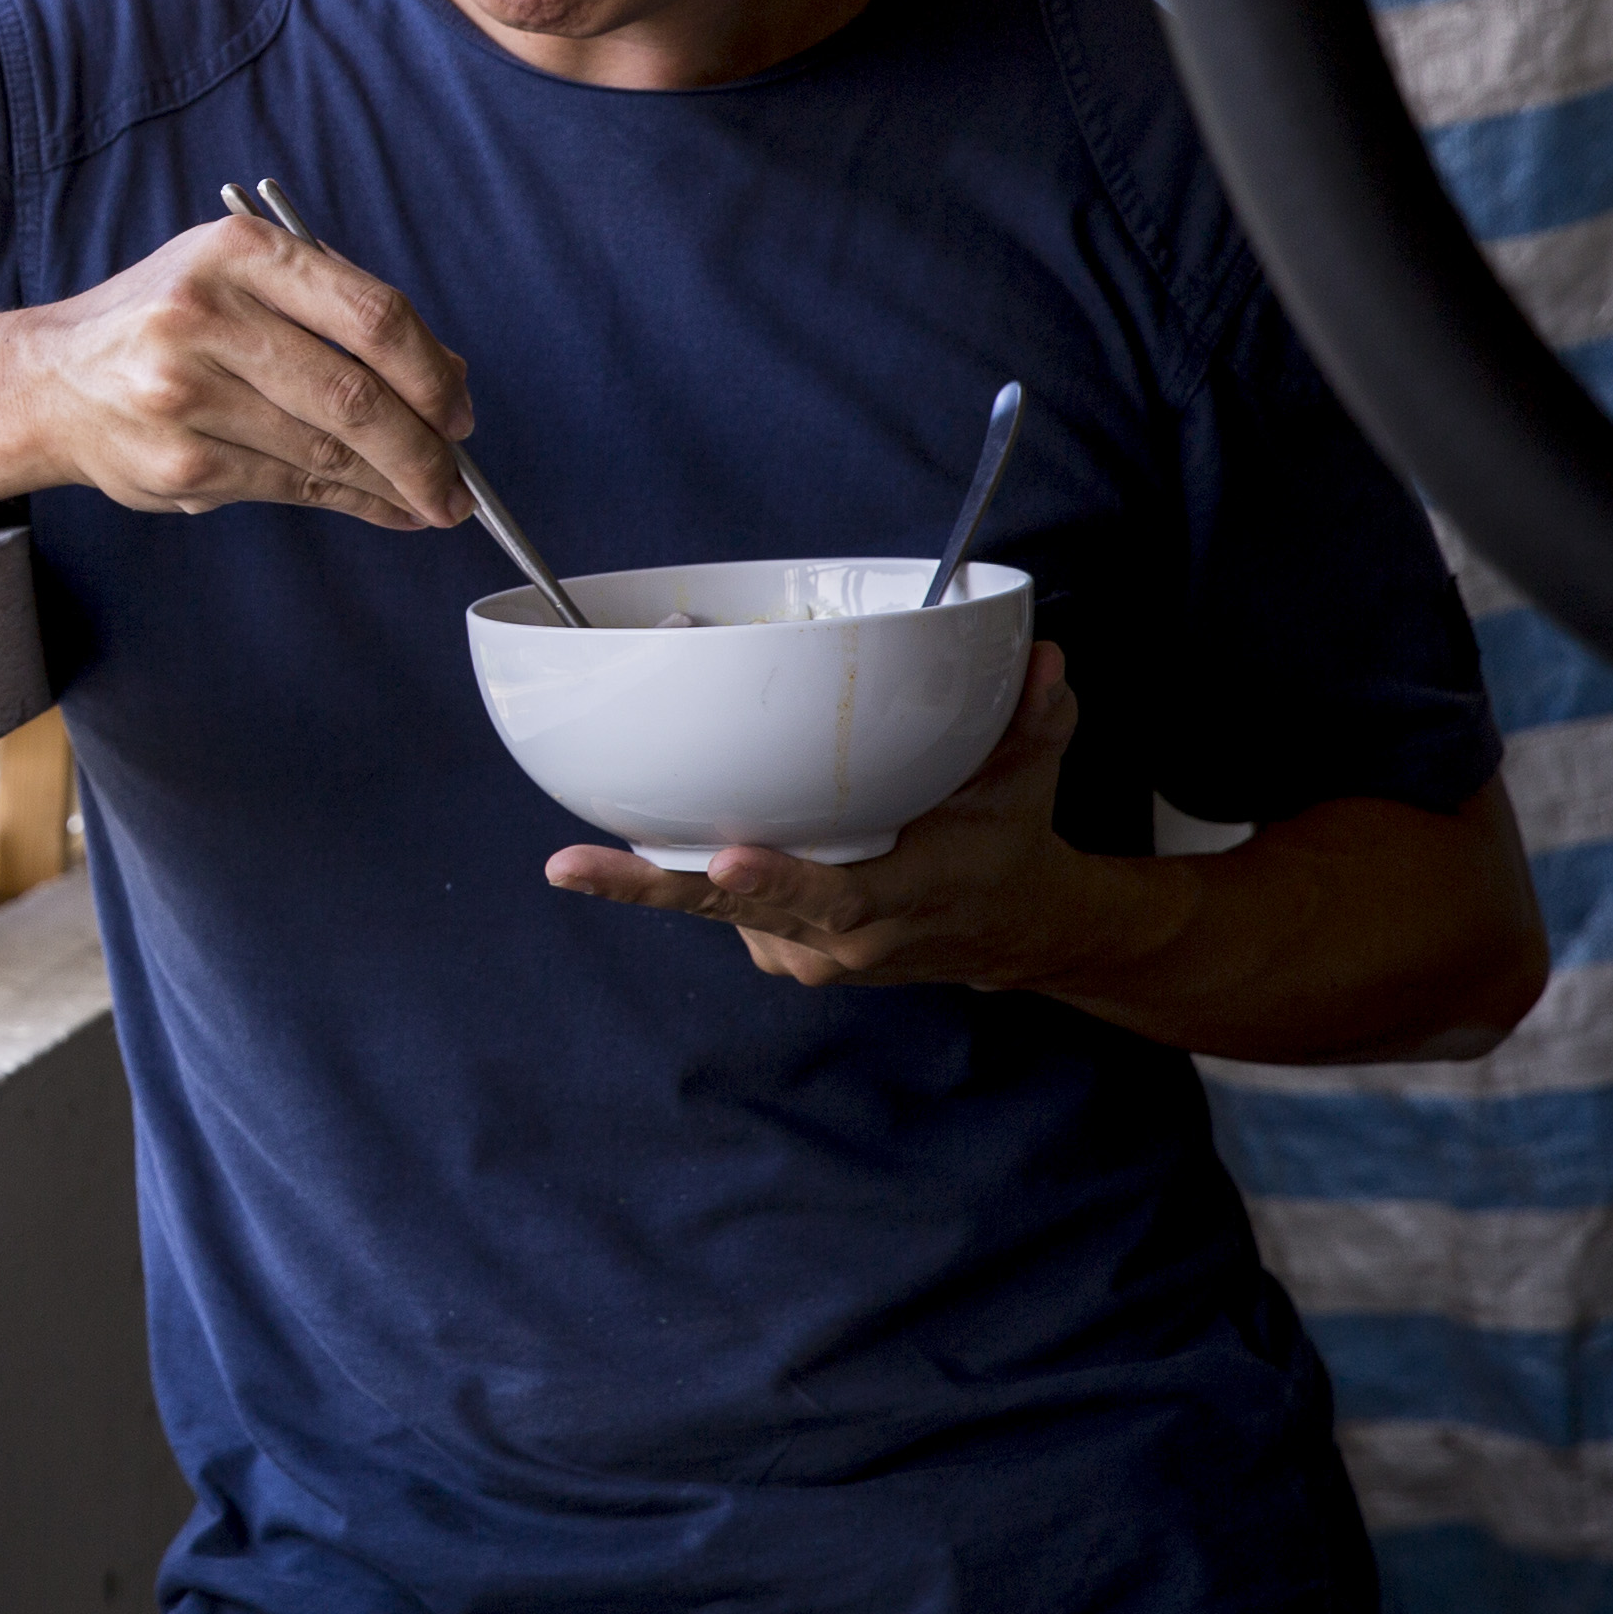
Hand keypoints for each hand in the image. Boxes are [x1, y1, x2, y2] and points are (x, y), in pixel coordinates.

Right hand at [3, 213, 476, 531]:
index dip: (432, 372)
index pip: (370, 314)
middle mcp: (207, 316)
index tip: (460, 410)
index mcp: (238, 252)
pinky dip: (352, 502)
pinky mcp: (180, 462)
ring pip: (328, 450)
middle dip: (425, 449)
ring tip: (431, 500)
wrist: (50, 381)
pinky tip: (382, 507)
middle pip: (356, 395)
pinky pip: (292, 486)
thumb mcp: (242, 280)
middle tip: (457, 480)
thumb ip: (336, 312)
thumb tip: (448, 377)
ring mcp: (187, 394)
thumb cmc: (166, 324)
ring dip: (396, 485)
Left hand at [541, 645, 1158, 997]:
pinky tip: (654, 843)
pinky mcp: (780, 950)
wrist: (1009, 929)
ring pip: (717, 909)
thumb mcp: (1033, 775)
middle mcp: (847, 941)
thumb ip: (1037, 718)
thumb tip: (1042, 660)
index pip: (838, 898)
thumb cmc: (1009, 838)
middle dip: (652, 890)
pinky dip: (687, 872)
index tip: (728, 858)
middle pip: (741, 912)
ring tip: (579, 858)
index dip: (780, 882)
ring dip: (656, 876)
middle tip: (571, 866)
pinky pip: (721, 908)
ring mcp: (806, 953)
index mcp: (907, 898)